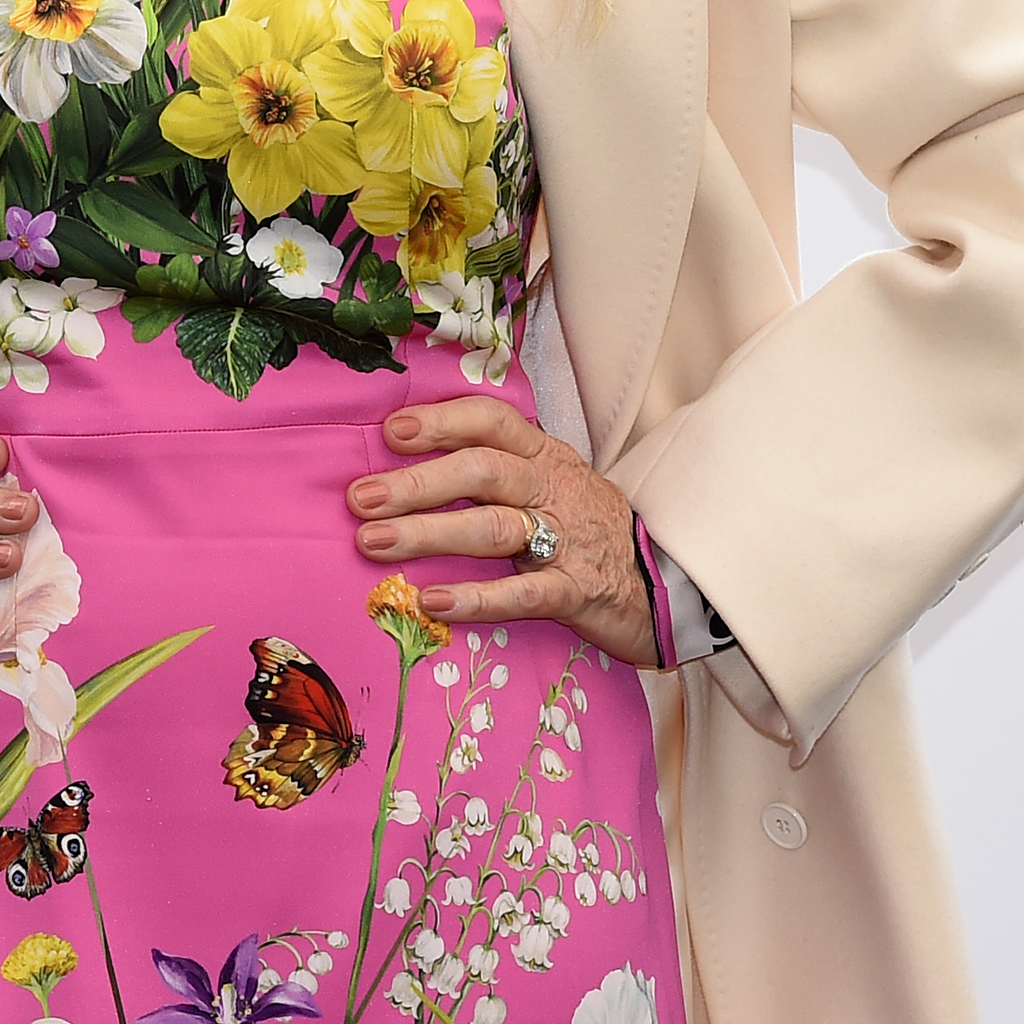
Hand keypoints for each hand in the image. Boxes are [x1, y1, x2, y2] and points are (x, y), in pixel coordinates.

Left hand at [349, 396, 658, 668]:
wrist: (663, 581)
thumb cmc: (585, 528)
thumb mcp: (547, 482)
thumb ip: (491, 469)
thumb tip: (403, 464)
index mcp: (543, 456)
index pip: (492, 421)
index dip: (441, 422)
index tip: (390, 432)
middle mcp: (553, 488)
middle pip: (482, 471)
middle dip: (416, 483)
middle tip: (360, 499)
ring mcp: (567, 540)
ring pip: (493, 528)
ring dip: (428, 534)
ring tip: (373, 543)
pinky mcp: (577, 591)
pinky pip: (524, 593)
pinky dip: (477, 598)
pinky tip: (432, 601)